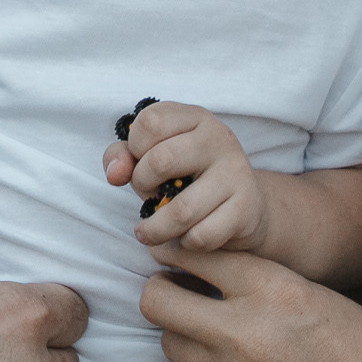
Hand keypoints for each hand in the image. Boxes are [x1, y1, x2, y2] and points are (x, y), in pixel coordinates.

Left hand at [102, 99, 265, 253]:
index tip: (140, 162)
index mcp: (194, 117)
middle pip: (161, 161)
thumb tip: (114, 174)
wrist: (245, 205)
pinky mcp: (246, 209)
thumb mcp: (153, 157)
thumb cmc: (188, 177)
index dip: (134, 147)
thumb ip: (123, 156)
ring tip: (148, 232)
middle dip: (142, 185)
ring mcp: (236, 173)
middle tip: (147, 195)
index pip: (150, 122)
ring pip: (181, 210)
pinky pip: (202, 235)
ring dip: (155, 229)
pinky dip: (185, 244)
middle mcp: (219, 138)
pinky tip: (183, 239)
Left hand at [140, 243, 361, 361]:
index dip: (175, 250)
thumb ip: (263, 282)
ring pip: (170, 344)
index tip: (169, 252)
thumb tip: (208, 269)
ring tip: (209, 333)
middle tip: (172, 290)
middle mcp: (247, 333)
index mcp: (277, 290)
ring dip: (182, 334)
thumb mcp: (320, 297)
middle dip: (160, 291)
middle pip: (157, 301)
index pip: (196, 254)